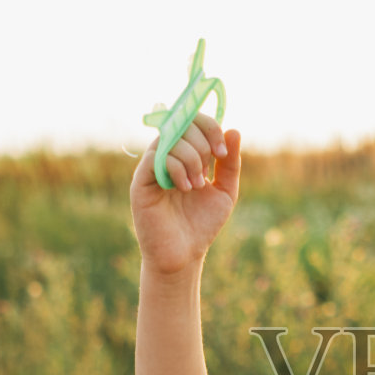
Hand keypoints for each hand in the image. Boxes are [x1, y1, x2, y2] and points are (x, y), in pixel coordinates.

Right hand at [131, 111, 241, 275]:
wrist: (184, 253)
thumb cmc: (202, 223)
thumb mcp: (225, 191)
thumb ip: (230, 163)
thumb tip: (233, 130)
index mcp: (186, 154)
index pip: (193, 121)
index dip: (210, 127)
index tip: (222, 152)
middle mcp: (167, 156)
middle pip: (182, 124)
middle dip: (202, 144)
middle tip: (207, 172)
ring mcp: (152, 167)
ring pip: (170, 139)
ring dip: (192, 160)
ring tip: (196, 187)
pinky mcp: (140, 181)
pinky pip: (156, 158)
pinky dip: (176, 169)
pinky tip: (184, 188)